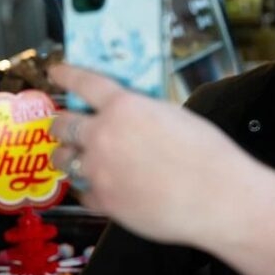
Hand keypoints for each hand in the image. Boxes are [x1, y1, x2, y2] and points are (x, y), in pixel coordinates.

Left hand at [48, 64, 248, 246]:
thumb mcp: (175, 116)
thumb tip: (131, 117)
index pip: (83, 83)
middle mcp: (103, 136)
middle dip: (59, 124)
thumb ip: (144, 113)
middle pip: (62, 124)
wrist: (218, 197)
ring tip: (72, 159)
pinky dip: (89, 189)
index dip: (66, 75)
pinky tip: (100, 188)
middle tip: (62, 126)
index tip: (56, 72)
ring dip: (66, 156)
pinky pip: (84, 193)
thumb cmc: (208, 157)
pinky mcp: (105, 202)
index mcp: (124, 107)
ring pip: (64, 160)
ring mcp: (99, 170)